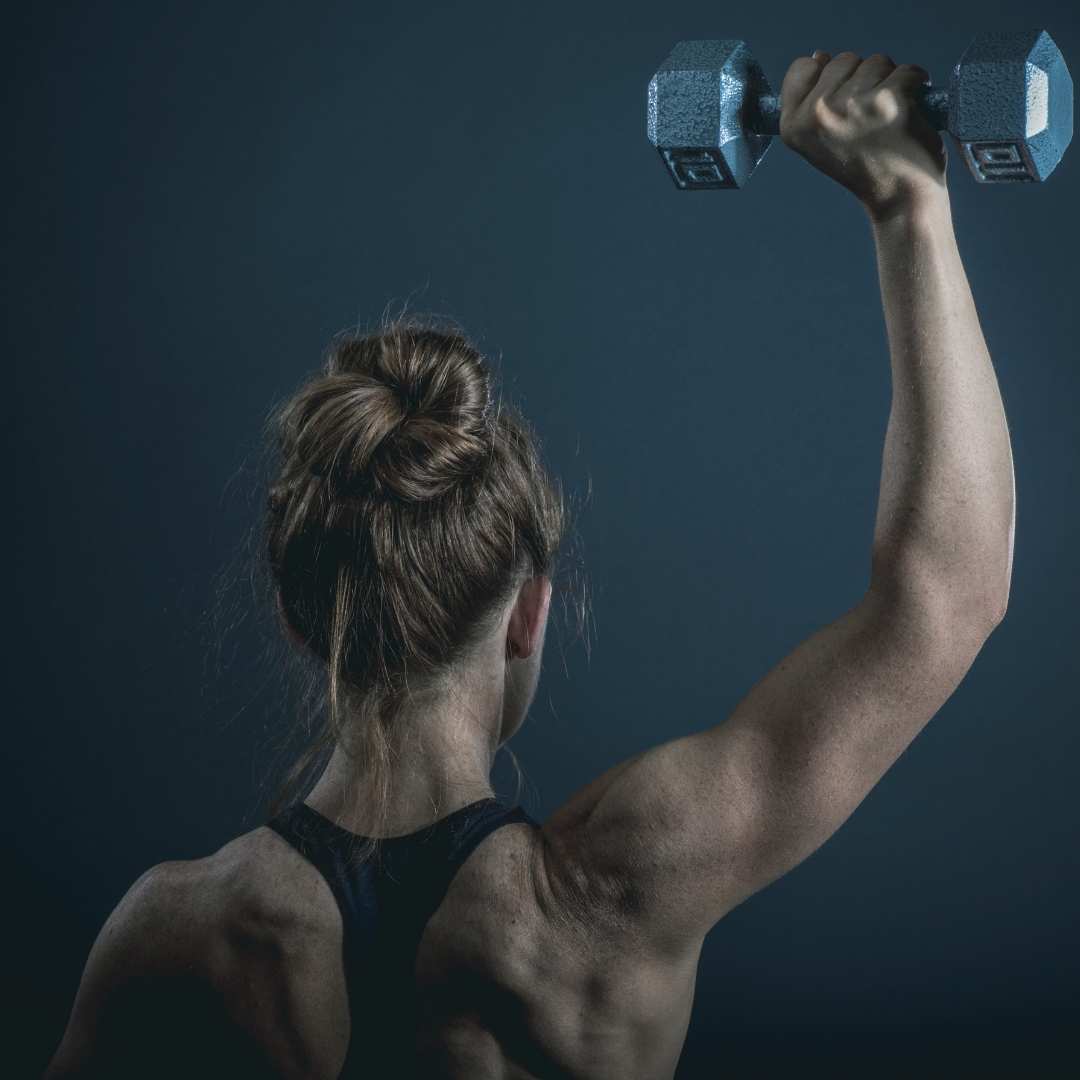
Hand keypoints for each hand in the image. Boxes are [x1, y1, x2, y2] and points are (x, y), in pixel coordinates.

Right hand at [779, 50, 948, 218]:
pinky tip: (909, 115)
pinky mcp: (890, 99)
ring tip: (887, 120)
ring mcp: (854, 105)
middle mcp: (818, 114)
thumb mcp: (820, 140)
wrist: (898, 200)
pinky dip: (916, 88)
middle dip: (861, 80)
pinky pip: (908, 71)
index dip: (825, 76)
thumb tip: (819, 56)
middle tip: (867, 120)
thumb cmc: (864, 170)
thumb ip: (813, 101)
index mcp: (793, 125)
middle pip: (842, 59)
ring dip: (889, 83)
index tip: (839, 103)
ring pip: (876, 61)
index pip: (802, 67)